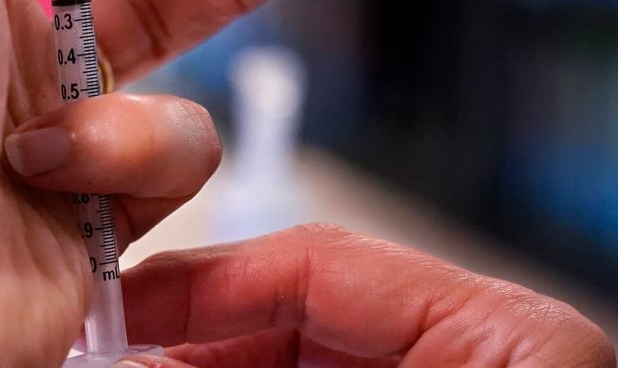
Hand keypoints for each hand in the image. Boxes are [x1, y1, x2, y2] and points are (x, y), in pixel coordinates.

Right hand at [117, 224, 614, 367]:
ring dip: (198, 365)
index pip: (321, 260)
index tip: (116, 308)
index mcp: (512, 333)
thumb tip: (121, 358)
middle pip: (294, 311)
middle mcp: (482, 348)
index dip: (199, 282)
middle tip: (105, 349)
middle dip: (188, 336)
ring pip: (286, 358)